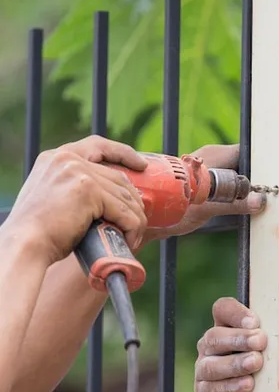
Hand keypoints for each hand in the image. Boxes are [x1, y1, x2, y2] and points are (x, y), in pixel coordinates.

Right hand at [4, 135, 148, 264]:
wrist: (25, 246)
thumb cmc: (38, 233)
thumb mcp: (53, 199)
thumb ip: (71, 189)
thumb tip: (104, 201)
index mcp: (56, 158)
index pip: (98, 145)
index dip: (123, 153)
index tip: (141, 164)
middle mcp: (67, 159)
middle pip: (117, 176)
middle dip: (134, 199)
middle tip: (140, 218)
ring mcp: (77, 172)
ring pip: (123, 195)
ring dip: (135, 217)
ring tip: (135, 234)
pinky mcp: (88, 190)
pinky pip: (123, 210)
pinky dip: (132, 227)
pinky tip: (131, 239)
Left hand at [143, 144, 265, 241]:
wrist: (149, 216)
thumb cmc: (175, 209)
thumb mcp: (209, 208)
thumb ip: (236, 204)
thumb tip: (260, 201)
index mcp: (215, 155)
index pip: (247, 150)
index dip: (261, 162)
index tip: (272, 178)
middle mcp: (211, 157)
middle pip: (242, 163)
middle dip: (253, 178)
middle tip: (264, 194)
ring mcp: (206, 168)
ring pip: (233, 174)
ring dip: (242, 188)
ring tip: (252, 202)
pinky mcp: (201, 181)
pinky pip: (224, 182)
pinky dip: (232, 193)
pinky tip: (237, 206)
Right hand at [194, 297, 266, 391]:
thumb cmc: (270, 369)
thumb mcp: (273, 348)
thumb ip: (276, 332)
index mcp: (225, 326)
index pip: (222, 309)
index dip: (235, 313)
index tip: (255, 322)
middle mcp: (210, 346)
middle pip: (214, 336)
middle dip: (238, 339)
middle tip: (260, 342)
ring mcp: (204, 369)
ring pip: (210, 364)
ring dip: (235, 363)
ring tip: (256, 363)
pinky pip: (211, 389)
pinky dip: (230, 386)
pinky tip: (248, 384)